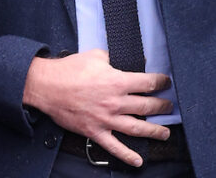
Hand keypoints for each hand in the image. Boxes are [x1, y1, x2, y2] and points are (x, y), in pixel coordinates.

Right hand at [22, 48, 172, 167]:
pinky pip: (114, 147)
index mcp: (116, 81)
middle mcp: (114, 102)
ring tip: (164, 133)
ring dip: (154, 131)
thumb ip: (113, 57)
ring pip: (137, 128)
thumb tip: (126, 58)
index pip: (147, 83)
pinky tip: (138, 160)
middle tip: (168, 106)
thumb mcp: (94, 56)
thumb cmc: (69, 70)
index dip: (160, 82)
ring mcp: (106, 119)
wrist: (47, 86)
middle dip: (162, 106)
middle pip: (147, 106)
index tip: (165, 83)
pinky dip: (127, 155)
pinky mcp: (95, 131)